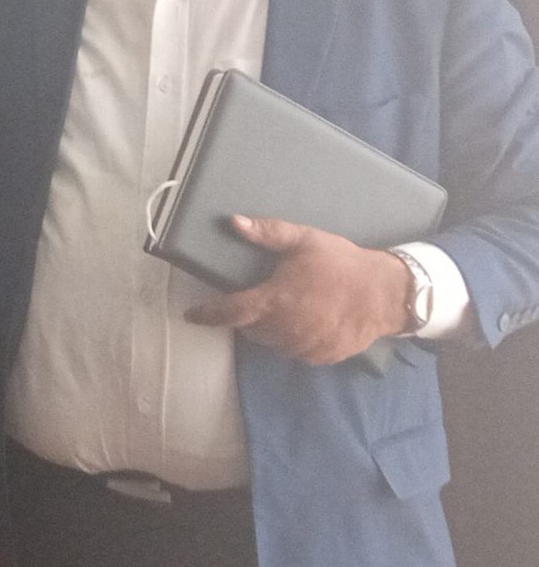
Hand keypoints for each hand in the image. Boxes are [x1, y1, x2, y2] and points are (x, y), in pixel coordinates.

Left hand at [185, 216, 414, 363]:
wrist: (387, 292)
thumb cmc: (342, 264)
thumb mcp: (304, 240)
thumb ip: (268, 233)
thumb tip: (234, 222)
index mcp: (275, 300)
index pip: (229, 312)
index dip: (207, 314)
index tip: (192, 315)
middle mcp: (286, 328)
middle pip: (250, 330)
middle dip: (246, 318)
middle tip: (257, 302)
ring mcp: (306, 346)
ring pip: (272, 344)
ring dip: (268, 331)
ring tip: (280, 312)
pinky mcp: (324, 356)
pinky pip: (297, 353)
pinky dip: (292, 342)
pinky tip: (302, 325)